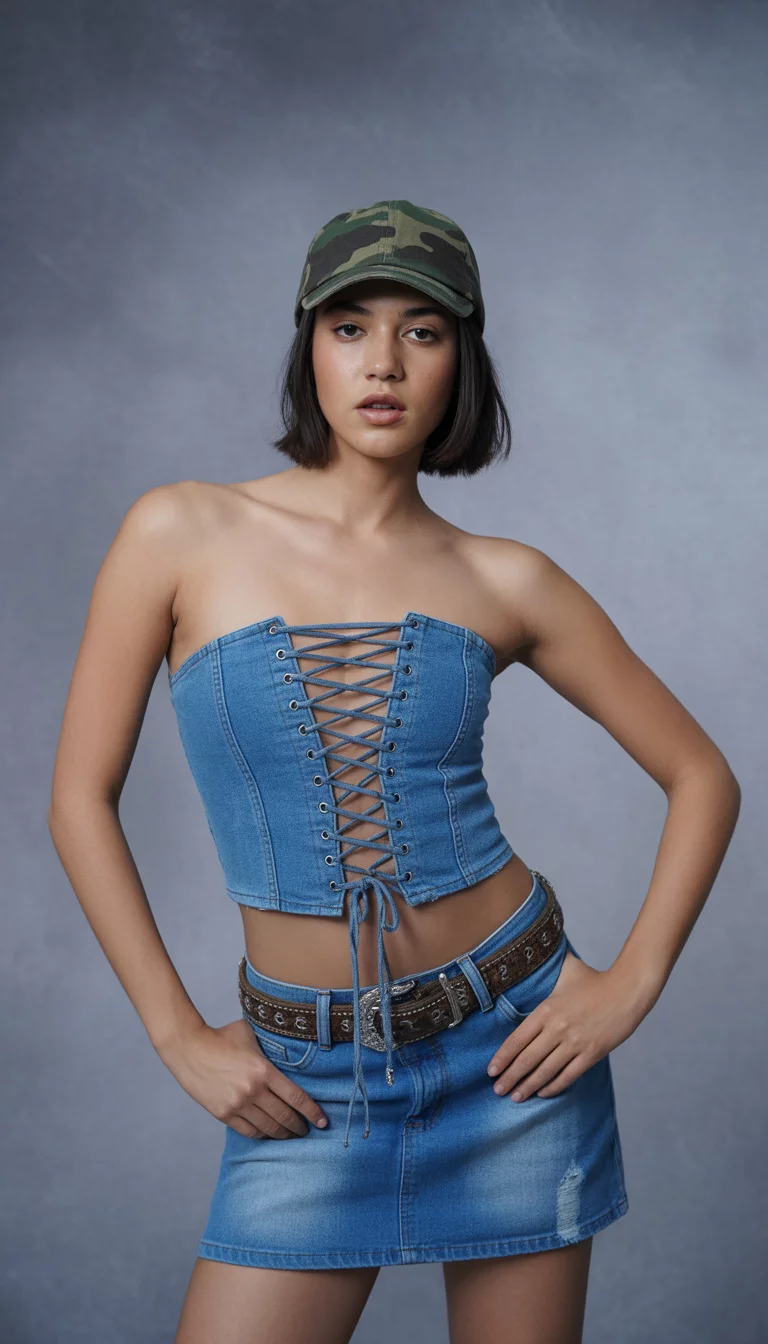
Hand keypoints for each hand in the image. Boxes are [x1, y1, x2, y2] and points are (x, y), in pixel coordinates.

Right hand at [158, 1018, 328, 1138]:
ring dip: (283, 1134)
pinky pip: (249, 1131)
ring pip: (268, 1128)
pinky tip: (269, 1133)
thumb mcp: (250, 1035)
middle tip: (308, 1130)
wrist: (189, 1048)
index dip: (313, 1112)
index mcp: (263, 1070)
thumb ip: (269, 1047)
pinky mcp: (224, 1114)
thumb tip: (288, 1053)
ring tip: (291, 1135)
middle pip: (285, 1117)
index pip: (296, 1097)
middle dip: (300, 1126)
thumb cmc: (222, 1037)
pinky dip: (263, 1134)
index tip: (323, 1121)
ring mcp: (237, 1104)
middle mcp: (253, 1090)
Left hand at [487, 948, 651, 1101]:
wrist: (627, 990)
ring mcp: (575, 1043)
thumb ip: (546, 971)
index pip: (517, 1039)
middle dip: (509, 1077)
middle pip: (527, 1059)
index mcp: (547, 1009)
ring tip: (515, 1096)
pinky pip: (568, 1076)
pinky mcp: (592, 1054)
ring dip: (528, 1087)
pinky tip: (542, 1092)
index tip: (491, 1070)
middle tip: (497, 1090)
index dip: (502, 1058)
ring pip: (545, 1071)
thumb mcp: (565, 971)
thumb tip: (528, 959)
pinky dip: (553, 1086)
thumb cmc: (594, 980)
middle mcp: (558, 1028)